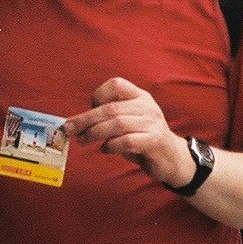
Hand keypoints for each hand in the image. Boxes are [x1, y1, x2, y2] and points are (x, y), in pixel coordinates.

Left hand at [64, 77, 194, 186]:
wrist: (173, 158)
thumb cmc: (143, 139)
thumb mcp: (128, 122)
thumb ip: (109, 118)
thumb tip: (76, 123)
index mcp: (140, 96)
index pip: (116, 84)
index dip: (98, 95)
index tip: (88, 110)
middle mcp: (147, 106)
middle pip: (111, 108)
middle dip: (86, 119)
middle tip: (69, 129)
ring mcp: (153, 123)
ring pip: (117, 124)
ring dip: (95, 133)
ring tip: (83, 141)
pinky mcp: (155, 141)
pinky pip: (127, 141)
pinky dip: (112, 145)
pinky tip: (106, 149)